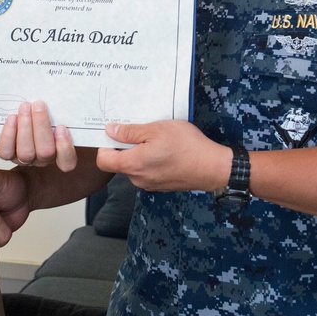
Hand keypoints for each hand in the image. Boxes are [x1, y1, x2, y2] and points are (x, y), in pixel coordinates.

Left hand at [0, 101, 77, 170]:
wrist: (24, 115)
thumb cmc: (42, 115)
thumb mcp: (55, 114)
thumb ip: (59, 113)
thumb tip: (58, 102)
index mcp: (59, 152)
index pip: (67, 162)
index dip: (65, 148)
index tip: (61, 128)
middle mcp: (42, 159)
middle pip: (46, 152)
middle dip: (41, 126)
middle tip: (39, 105)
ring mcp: (24, 158)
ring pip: (26, 152)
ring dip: (25, 128)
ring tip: (25, 107)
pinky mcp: (8, 153)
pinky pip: (6, 151)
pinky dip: (9, 134)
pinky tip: (12, 117)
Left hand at [96, 120, 229, 192]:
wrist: (212, 167)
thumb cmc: (185, 145)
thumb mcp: (156, 129)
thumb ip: (130, 132)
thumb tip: (109, 130)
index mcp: (132, 165)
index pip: (103, 160)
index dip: (105, 145)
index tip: (115, 132)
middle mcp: (138, 179)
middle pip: (119, 163)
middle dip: (125, 146)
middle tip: (141, 130)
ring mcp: (150, 184)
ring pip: (135, 166)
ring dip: (140, 152)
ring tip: (157, 139)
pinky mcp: (161, 185)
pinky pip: (148, 171)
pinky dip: (151, 160)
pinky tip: (166, 150)